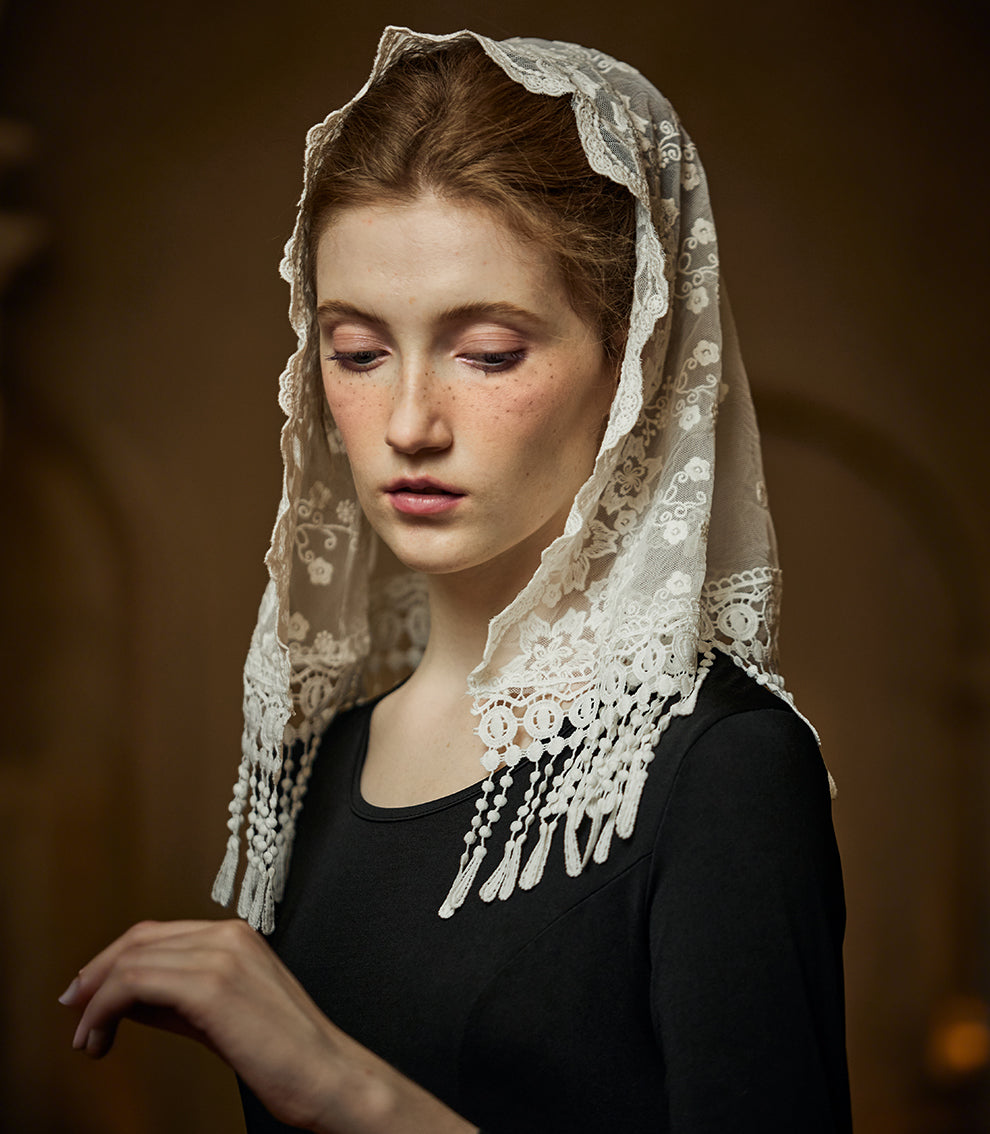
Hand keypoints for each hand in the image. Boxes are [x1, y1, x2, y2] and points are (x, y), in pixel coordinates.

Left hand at [59, 919, 476, 1132]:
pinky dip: (105, 1009)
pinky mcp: (212, 986)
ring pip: (133, 959)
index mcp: (236, 937)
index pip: (157, 934)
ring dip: (96, 999)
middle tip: (74, 1009)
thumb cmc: (284, 1055)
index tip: (87, 993)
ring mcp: (221, 956)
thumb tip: (127, 998)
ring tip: (86, 1037)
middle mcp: (228, 936)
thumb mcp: (222, 1016)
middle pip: (140, 939)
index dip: (113, 960)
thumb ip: (177, 999)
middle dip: (96, 974)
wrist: (326, 1075)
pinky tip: (100, 1037)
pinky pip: (136, 983)